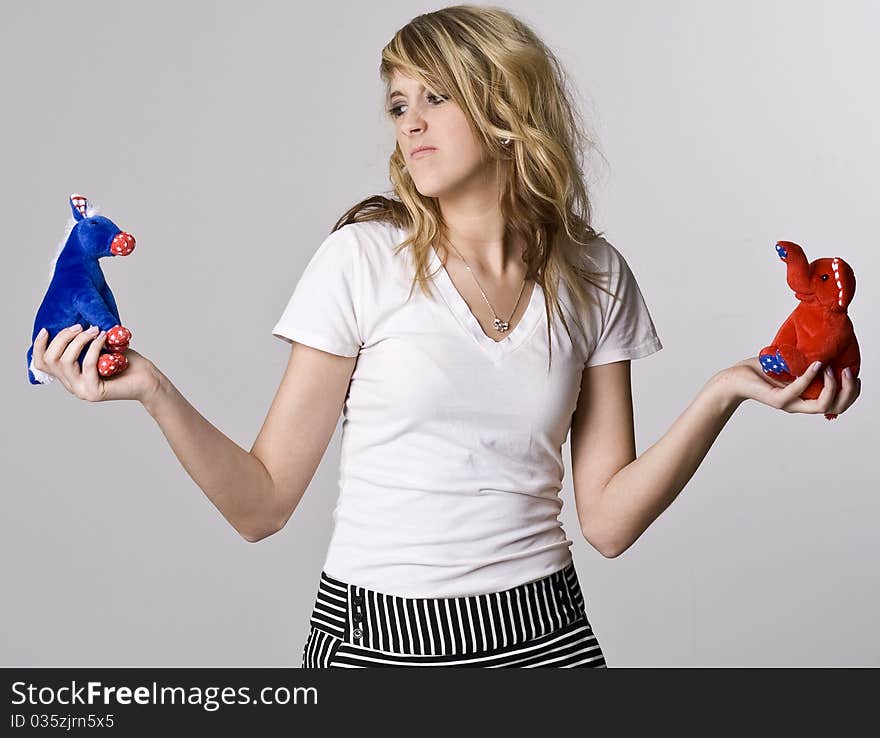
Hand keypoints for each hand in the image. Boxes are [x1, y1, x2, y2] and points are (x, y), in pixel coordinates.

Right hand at [31, 324, 160, 403]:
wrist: (148, 379)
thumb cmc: (125, 362)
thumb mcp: (99, 347)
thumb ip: (82, 341)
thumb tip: (70, 322)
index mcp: (68, 375)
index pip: (41, 363)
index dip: (39, 346)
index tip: (46, 329)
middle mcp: (71, 385)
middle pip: (51, 359)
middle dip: (63, 338)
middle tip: (81, 326)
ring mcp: (82, 390)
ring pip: (66, 361)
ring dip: (78, 341)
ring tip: (94, 330)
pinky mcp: (95, 391)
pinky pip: (87, 364)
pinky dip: (94, 347)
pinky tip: (103, 337)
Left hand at [721, 356, 860, 418]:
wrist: (735, 378)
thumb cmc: (762, 370)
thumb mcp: (791, 364)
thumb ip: (807, 361)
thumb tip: (825, 345)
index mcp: (805, 397)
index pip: (837, 403)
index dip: (851, 392)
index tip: (854, 374)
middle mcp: (799, 404)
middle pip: (835, 407)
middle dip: (849, 391)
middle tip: (849, 372)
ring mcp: (788, 403)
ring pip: (822, 405)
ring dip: (834, 387)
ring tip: (835, 369)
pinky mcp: (777, 399)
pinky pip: (799, 390)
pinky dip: (810, 377)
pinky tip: (816, 364)